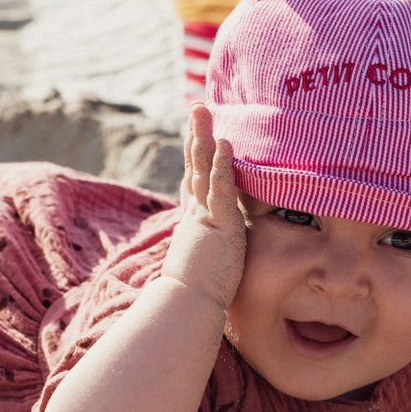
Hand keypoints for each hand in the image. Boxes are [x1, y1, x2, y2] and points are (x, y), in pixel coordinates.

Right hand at [159, 103, 246, 310]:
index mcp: (196, 222)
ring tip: (203, 109)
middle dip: (196, 134)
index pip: (196, 182)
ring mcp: (205, 217)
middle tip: (197, 107)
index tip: (198, 135)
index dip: (197, 157)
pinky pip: (220, 189)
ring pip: (202, 169)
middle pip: (195, 165)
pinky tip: (224, 143)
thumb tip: (208, 255)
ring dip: (204, 137)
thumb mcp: (205, 264)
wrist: (186, 305)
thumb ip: (208, 252)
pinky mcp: (217, 225)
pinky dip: (221, 165)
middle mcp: (197, 213)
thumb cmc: (195, 295)